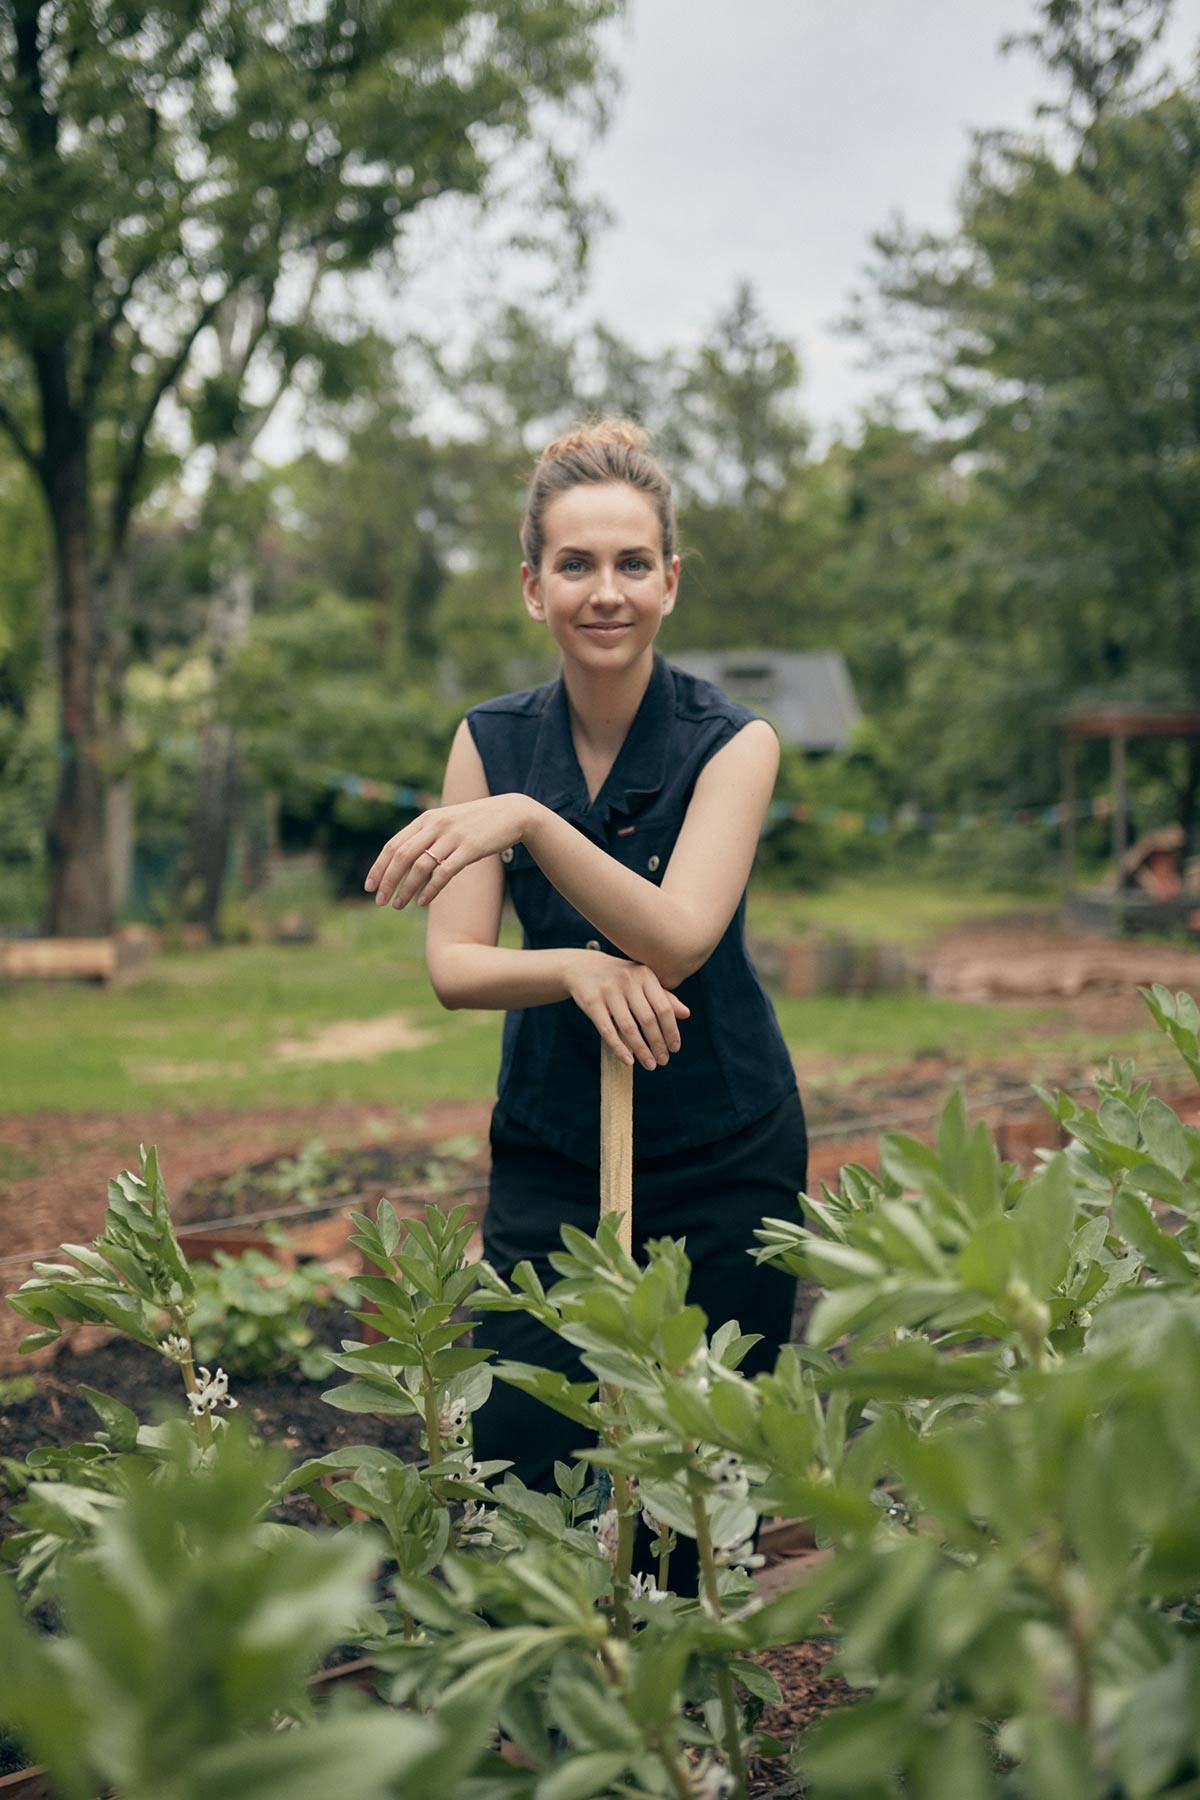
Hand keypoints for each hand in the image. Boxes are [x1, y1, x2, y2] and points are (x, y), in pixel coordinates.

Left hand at [364, 795, 532, 908]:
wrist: (511, 813)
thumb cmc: (476, 822)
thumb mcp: (447, 823)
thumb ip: (426, 836)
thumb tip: (404, 859)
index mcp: (426, 819)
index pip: (393, 845)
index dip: (379, 867)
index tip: (369, 887)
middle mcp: (436, 826)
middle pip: (402, 856)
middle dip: (387, 881)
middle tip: (379, 901)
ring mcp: (453, 837)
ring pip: (420, 866)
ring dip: (406, 889)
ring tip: (398, 906)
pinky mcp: (470, 849)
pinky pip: (444, 872)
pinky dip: (430, 889)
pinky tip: (422, 902)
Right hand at [563, 948, 690, 1070]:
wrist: (582, 967)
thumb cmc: (619, 978)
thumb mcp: (642, 982)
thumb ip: (663, 997)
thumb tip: (686, 1014)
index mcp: (645, 975)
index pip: (663, 1008)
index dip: (671, 1031)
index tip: (675, 1049)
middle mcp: (628, 981)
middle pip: (648, 1019)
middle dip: (658, 1044)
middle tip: (664, 1061)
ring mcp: (608, 991)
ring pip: (629, 1027)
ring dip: (642, 1050)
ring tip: (650, 1065)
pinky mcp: (591, 1002)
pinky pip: (607, 1030)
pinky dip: (619, 1048)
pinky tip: (629, 1062)